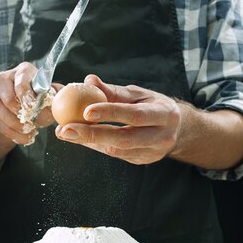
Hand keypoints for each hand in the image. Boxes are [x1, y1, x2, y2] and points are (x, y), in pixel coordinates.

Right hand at [0, 62, 58, 144]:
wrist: (30, 110)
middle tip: (33, 122)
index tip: (32, 107)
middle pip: (8, 98)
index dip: (26, 95)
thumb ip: (57, 94)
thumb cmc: (42, 98)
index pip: (21, 81)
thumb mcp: (52, 94)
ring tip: (30, 130)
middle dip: (21, 113)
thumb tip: (59, 97)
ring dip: (16, 125)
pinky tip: (25, 137)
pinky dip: (13, 133)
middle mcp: (6, 79)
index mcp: (24, 71)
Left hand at [55, 75, 182, 164]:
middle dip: (92, 134)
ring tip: (66, 132)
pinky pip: (115, 155)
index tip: (86, 111)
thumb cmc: (154, 106)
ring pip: (117, 150)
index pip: (135, 114)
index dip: (110, 113)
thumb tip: (89, 81)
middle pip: (124, 138)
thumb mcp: (139, 94)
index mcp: (164, 114)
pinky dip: (96, 146)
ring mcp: (152, 152)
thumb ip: (113, 91)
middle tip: (65, 129)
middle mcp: (161, 136)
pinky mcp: (142, 161)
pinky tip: (81, 138)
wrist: (178, 129)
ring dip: (89, 141)